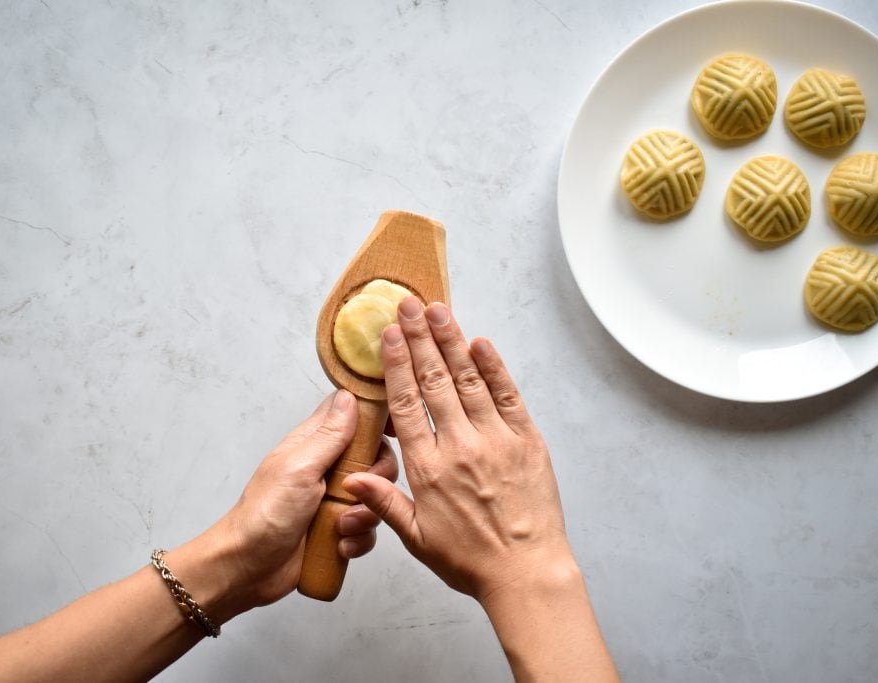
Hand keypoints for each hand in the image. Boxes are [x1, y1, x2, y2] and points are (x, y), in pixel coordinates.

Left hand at [214, 391, 397, 607]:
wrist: (249, 569)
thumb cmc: (263, 515)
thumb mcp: (299, 468)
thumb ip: (329, 435)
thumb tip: (350, 398)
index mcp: (314, 444)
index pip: (352, 413)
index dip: (375, 417)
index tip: (393, 430)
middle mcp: (327, 467)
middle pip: (375, 456)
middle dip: (377, 478)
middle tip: (356, 492)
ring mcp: (334, 498)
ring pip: (376, 495)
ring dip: (365, 514)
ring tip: (341, 526)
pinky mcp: (339, 527)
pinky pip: (368, 527)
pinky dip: (359, 538)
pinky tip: (340, 544)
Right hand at [343, 298, 573, 600]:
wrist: (526, 572)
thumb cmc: (471, 560)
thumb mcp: (417, 537)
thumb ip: (384, 501)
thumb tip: (350, 478)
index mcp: (429, 469)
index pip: (407, 404)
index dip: (397, 365)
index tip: (389, 336)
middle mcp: (461, 447)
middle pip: (435, 381)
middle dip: (420, 338)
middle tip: (409, 306)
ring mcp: (496, 440)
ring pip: (469, 380)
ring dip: (452, 342)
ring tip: (439, 311)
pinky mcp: (527, 441)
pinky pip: (508, 396)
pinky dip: (494, 368)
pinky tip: (480, 344)